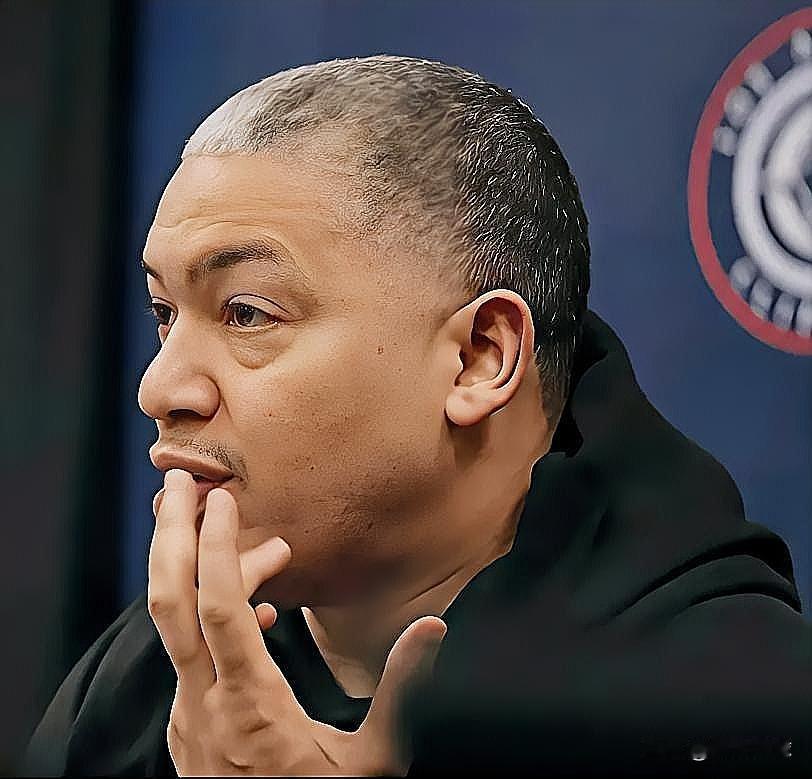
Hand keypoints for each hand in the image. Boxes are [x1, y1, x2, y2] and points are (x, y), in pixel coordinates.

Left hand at [148, 469, 446, 775]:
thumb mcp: (374, 763)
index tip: (223, 502)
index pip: (220, 610)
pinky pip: (188, 651)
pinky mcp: (187, 724)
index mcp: (250, 705)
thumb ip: (401, 692)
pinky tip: (256, 608)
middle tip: (178, 482)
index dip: (217, 549)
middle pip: (168, 603)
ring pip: (172, 624)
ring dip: (192, 569)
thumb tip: (432, 628)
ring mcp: (188, 714)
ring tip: (247, 538)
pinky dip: (210, 614)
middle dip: (170, 535)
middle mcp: (204, 704)